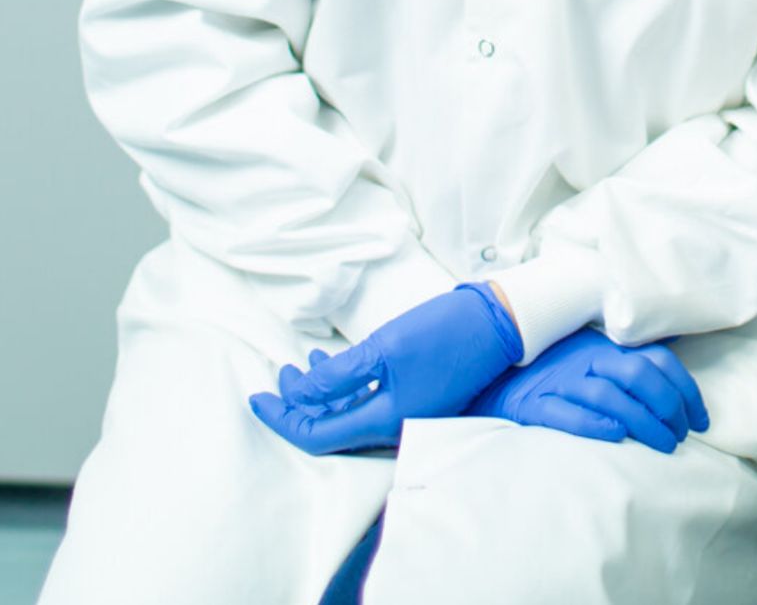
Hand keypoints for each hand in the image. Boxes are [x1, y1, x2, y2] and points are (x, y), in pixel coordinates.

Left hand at [248, 283, 521, 453]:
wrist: (500, 322)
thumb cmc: (444, 333)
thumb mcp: (384, 348)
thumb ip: (338, 376)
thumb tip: (299, 395)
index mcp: (384, 422)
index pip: (317, 436)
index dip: (282, 419)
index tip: (256, 397)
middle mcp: (393, 426)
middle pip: (330, 430)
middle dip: (297, 405)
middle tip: (278, 375)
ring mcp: (406, 412)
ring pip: (348, 414)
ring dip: (320, 394)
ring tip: (299, 365)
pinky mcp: (416, 395)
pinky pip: (367, 401)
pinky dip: (344, 387)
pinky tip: (332, 363)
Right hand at [467, 326, 709, 454]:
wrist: (494, 372)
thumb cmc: (555, 365)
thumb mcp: (593, 350)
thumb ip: (632, 351)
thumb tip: (677, 344)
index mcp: (606, 347)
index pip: (656, 360)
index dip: (684, 389)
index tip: (701, 419)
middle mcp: (586, 360)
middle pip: (637, 374)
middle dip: (668, 406)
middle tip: (682, 435)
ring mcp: (560, 382)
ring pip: (608, 397)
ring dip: (642, 421)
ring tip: (665, 445)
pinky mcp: (536, 405)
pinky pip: (565, 414)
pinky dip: (593, 424)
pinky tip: (616, 435)